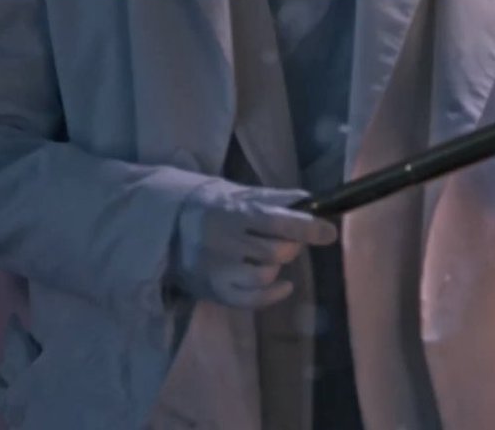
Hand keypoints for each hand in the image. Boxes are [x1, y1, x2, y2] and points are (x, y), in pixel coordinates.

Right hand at [171, 180, 336, 308]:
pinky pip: (253, 300)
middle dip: (292, 246)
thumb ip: (275, 198)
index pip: (276, 221)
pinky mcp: (214, 291)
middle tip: (287, 239)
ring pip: (266, 274)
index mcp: (231, 213)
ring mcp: (217, 270)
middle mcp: (223, 242)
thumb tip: (310, 200)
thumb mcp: (239, 195)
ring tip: (265, 255)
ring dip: (276, 266)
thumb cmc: (212, 208)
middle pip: (276, 252)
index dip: (306, 227)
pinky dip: (274, 293)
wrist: (165, 230)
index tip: (329, 232)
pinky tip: (284, 284)